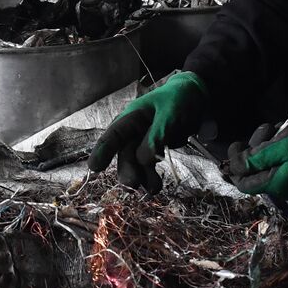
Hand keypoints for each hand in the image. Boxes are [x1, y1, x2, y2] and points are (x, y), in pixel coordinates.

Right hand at [87, 71, 208, 191]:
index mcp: (131, 118)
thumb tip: (142, 160)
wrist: (194, 98)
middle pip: (124, 154)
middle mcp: (132, 132)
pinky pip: (147, 166)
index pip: (113, 135)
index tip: (94, 167)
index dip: (102, 151)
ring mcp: (141, 142)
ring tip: (154, 189)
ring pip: (135, 164)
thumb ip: (155, 137)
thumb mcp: (168, 116)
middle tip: (133, 184)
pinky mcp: (152, 151)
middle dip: (128, 170)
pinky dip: (150, 177)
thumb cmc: (177, 100)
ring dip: (142, 177)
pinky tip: (155, 186)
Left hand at [226, 120, 287, 199]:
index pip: (243, 184)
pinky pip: (275, 164)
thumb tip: (233, 166)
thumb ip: (254, 159)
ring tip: (275, 130)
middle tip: (264, 132)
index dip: (235, 166)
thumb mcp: (279, 147)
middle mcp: (281, 189)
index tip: (236, 145)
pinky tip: (280, 134)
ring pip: (263, 165)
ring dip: (264, 145)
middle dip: (253, 150)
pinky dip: (274, 149)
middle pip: (253, 173)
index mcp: (276, 185)